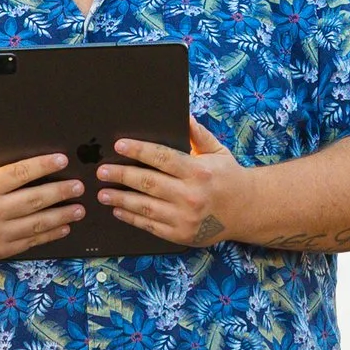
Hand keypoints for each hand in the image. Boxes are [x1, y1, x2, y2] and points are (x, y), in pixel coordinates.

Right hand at [0, 131, 84, 260]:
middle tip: (79, 186)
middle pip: (34, 199)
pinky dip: (50, 235)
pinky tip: (64, 227)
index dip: (43, 166)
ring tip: (80, 208)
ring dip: (62, 216)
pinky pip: (30, 241)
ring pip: (36, 223)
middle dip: (61, 192)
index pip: (19, 174)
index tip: (62, 160)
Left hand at [94, 118, 252, 249]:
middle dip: (121, 175)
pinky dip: (131, 218)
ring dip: (120, 199)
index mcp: (198, 171)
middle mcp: (191, 195)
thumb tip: (183, 115)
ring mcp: (184, 218)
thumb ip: (198, 135)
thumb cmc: (229, 178)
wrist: (248, 211)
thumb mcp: (218, 151)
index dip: (138, 151)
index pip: (162, 158)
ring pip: (145, 207)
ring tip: (102, 192)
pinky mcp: (180, 234)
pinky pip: (150, 226)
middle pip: (148, 183)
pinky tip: (118, 210)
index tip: (120, 146)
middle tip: (102, 171)